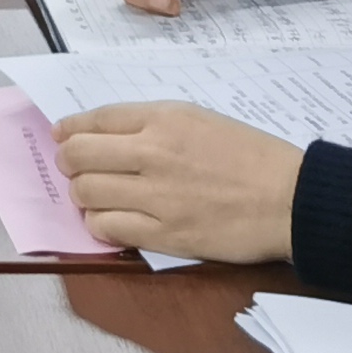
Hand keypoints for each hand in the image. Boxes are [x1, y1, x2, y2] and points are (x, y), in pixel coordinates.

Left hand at [55, 102, 304, 262]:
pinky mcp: (165, 234)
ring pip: (86, 193)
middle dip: (70, 162)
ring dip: (84, 194)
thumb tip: (103, 133)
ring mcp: (156, 196)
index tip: (62, 136)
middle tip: (78, 169)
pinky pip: (107, 229)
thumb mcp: (199, 118)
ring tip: (97, 196)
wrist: (289, 198)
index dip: (70, 130)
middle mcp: (152, 152)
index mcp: (163, 118)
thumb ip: (151, 123)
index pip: (94, 120)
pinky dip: (100, 224)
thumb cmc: (249, 154)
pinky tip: (112, 220)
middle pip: (78, 156)